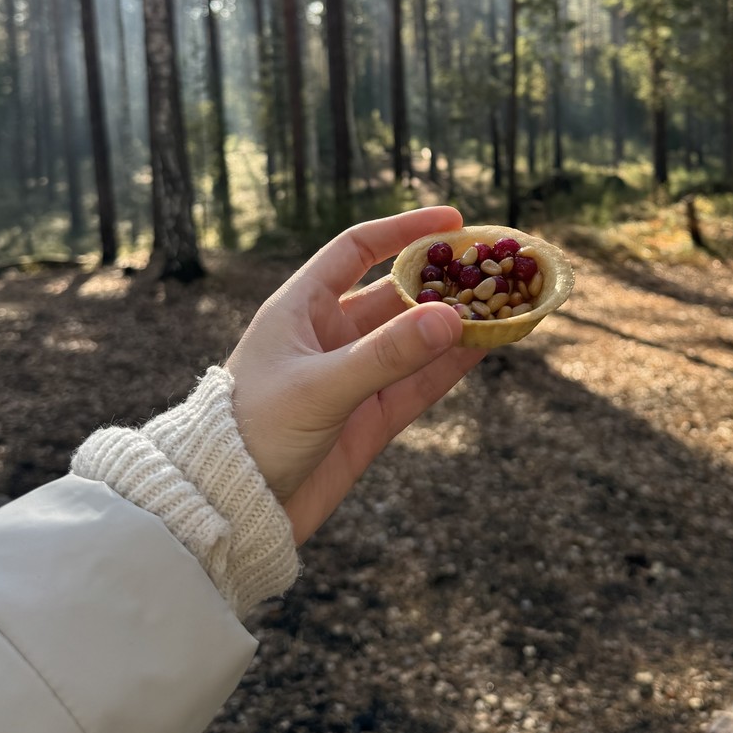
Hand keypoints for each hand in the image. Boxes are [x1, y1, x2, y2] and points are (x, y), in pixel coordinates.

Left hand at [226, 207, 484, 543]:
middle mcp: (329, 335)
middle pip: (396, 294)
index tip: (453, 222)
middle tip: (493, 267)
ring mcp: (352, 377)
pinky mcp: (368, 420)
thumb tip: (451, 318)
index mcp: (300, 308)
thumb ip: (385, 355)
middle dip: (443, 282)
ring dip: (454, 324)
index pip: (357, 249)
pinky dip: (451, 366)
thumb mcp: (319, 388)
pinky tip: (488, 345)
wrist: (227, 511)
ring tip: (506, 303)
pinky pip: (418, 383)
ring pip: (414, 341)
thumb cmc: (251, 433)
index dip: (404, 231)